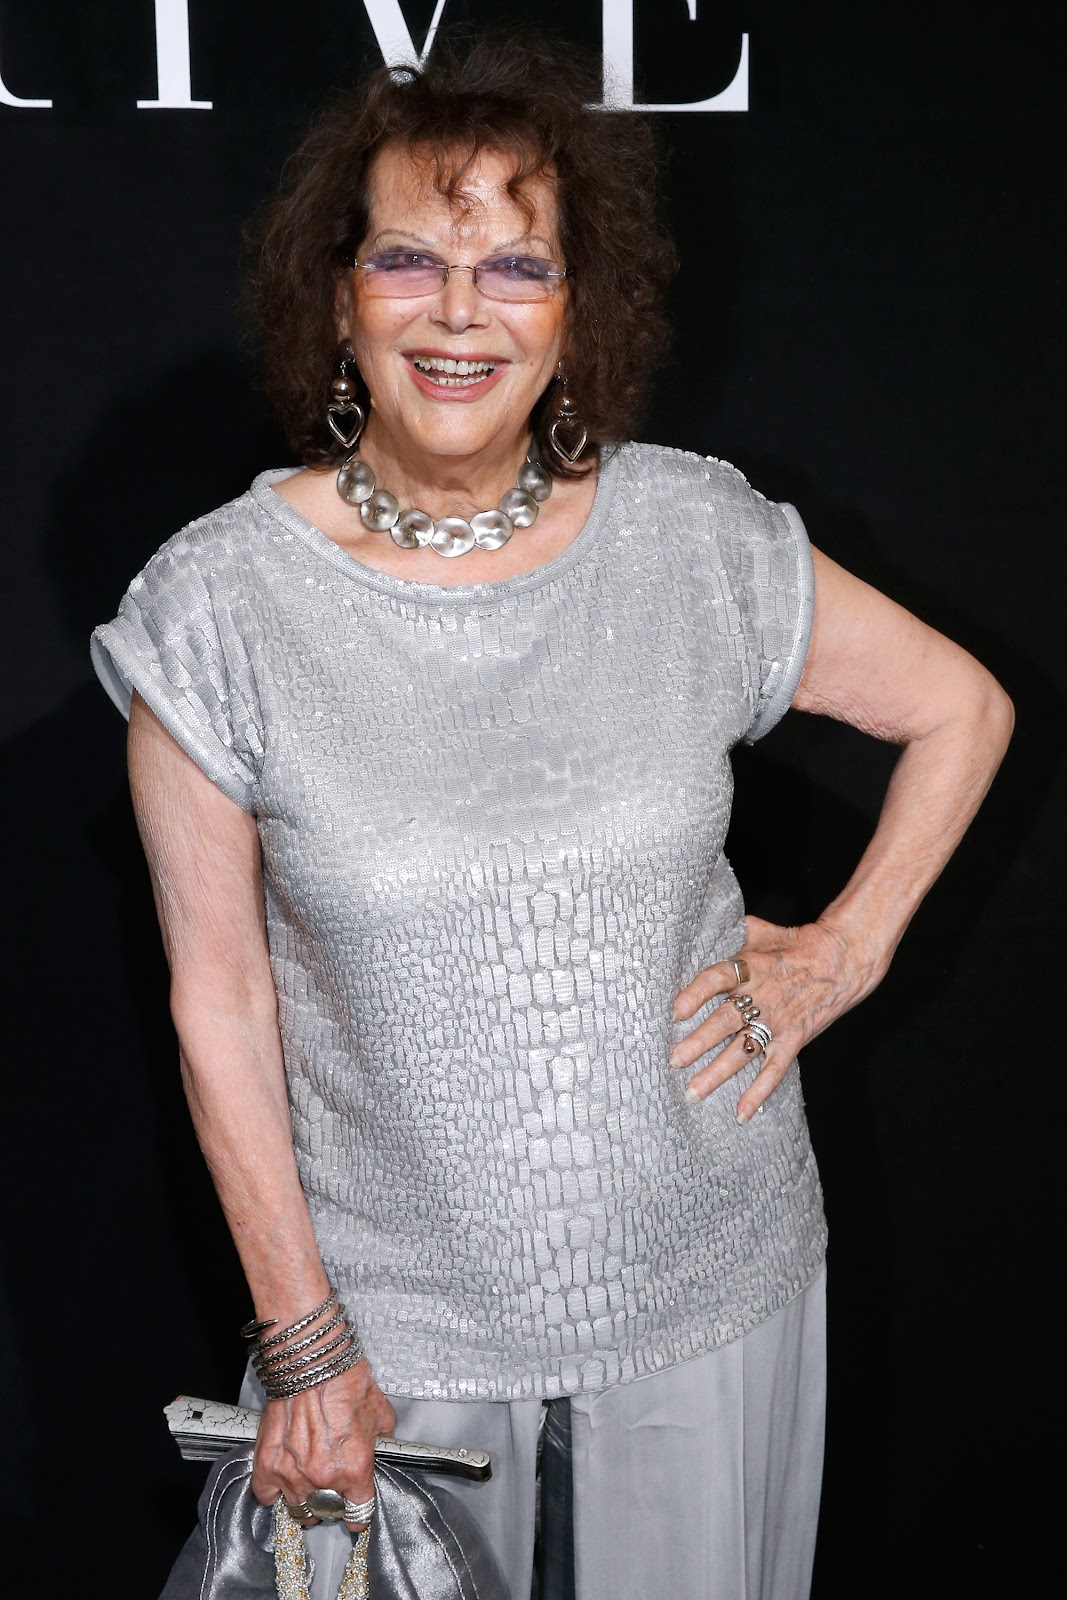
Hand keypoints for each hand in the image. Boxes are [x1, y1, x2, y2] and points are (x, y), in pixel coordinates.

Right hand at [251, 1358, 396, 1531]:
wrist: (311, 1360)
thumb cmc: (345, 1379)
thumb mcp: (381, 1412)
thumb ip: (381, 1440)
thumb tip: (379, 1447)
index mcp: (355, 1469)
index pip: (358, 1514)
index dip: (358, 1513)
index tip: (354, 1511)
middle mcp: (323, 1478)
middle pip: (325, 1513)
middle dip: (330, 1505)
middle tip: (331, 1489)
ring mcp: (292, 1473)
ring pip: (296, 1509)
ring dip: (303, 1500)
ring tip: (306, 1487)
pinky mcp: (267, 1463)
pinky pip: (265, 1495)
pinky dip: (272, 1491)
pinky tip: (281, 1481)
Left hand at [670, 915, 879, 1122]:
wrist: (843, 957)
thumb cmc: (797, 943)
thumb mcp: (764, 930)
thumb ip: (733, 931)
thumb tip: (704, 922)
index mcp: (750, 967)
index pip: (717, 980)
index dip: (695, 995)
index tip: (675, 1012)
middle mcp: (761, 997)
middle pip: (724, 1021)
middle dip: (697, 1043)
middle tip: (673, 1060)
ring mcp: (777, 1021)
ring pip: (743, 1050)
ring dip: (717, 1073)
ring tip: (693, 1092)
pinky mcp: (793, 1039)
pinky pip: (774, 1069)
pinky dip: (759, 1093)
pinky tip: (741, 1113)